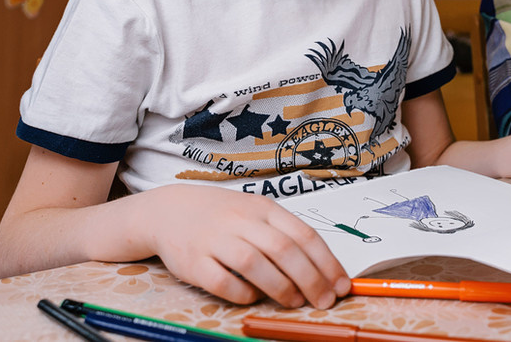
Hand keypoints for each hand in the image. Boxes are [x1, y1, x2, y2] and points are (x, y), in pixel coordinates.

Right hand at [143, 184, 349, 307]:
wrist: (169, 210)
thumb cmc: (222, 215)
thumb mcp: (256, 212)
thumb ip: (284, 234)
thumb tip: (322, 269)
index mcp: (262, 208)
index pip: (303, 234)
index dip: (327, 262)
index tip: (341, 285)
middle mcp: (241, 221)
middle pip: (284, 249)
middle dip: (311, 279)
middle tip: (325, 301)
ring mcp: (216, 240)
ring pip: (255, 264)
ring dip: (281, 287)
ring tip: (295, 302)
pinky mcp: (193, 261)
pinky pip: (222, 282)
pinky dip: (242, 293)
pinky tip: (253, 297)